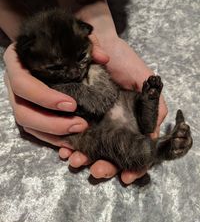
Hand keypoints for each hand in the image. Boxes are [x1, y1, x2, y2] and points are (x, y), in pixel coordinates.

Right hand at [3, 41, 108, 145]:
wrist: (44, 47)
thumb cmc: (56, 42)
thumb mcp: (70, 39)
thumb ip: (86, 45)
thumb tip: (103, 58)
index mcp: (17, 62)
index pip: (22, 83)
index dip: (44, 97)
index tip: (72, 104)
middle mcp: (13, 84)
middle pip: (22, 111)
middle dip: (51, 122)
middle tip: (80, 124)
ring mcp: (19, 100)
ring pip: (27, 125)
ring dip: (53, 134)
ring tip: (79, 132)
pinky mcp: (28, 111)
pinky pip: (35, 130)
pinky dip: (52, 137)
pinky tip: (71, 139)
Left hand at [59, 35, 167, 183]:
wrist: (99, 45)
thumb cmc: (124, 61)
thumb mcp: (145, 81)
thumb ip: (154, 107)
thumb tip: (151, 138)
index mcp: (128, 121)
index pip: (131, 149)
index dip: (132, 166)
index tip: (127, 176)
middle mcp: (110, 124)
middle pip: (109, 154)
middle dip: (104, 166)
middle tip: (98, 169)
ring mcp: (92, 121)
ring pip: (88, 148)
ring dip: (83, 158)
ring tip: (76, 161)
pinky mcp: (73, 114)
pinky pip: (69, 134)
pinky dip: (66, 144)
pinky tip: (64, 150)